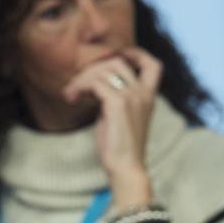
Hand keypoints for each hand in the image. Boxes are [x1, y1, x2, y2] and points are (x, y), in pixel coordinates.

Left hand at [62, 47, 162, 206]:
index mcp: (149, 96)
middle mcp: (143, 93)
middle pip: (117, 61)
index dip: (134, 54)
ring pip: (103, 70)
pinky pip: (95, 83)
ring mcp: (132, 97)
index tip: (111, 59)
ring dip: (81, 79)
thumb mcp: (120, 117)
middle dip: (92, 69)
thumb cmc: (120, 147)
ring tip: (70, 95)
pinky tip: (71, 99)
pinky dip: (79, 87)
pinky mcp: (118, 104)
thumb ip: (114, 98)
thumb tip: (94, 85)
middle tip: (75, 87)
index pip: (153, 64)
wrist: (126, 168)